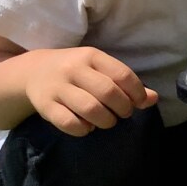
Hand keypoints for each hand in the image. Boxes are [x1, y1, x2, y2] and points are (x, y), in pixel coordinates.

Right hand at [24, 47, 157, 135]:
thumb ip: (126, 83)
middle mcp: (73, 69)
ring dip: (106, 121)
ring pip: (90, 109)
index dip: (136, 93)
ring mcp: (57, 87)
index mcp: (91, 56)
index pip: (122, 75)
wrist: (33, 71)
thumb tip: (153, 98)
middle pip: (108, 92)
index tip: (138, 103)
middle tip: (122, 113)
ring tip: (107, 121)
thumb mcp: (100, 70)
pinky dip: (84, 129)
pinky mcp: (45, 106)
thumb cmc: (77, 72)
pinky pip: (69, 123)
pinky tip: (87, 126)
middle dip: (123, 108)